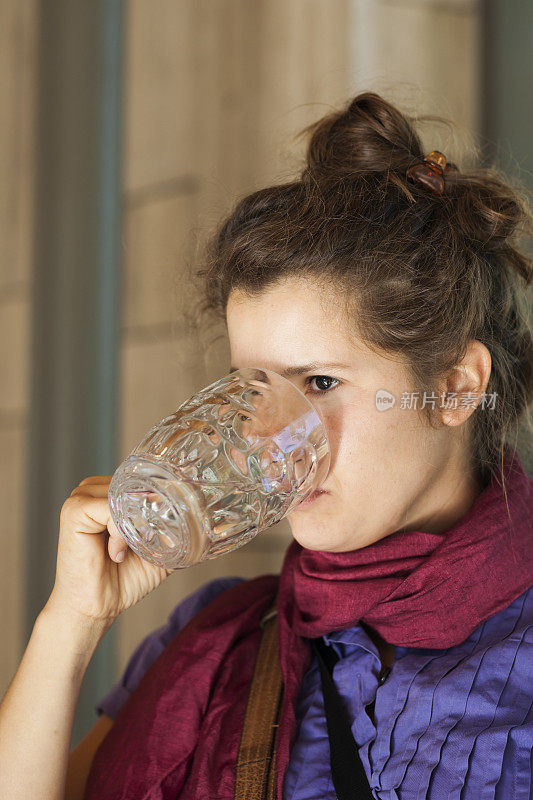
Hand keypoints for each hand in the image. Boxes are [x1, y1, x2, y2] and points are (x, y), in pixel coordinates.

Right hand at [45, 476, 172, 625]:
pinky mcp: (74, 510)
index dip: (161, 499)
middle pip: (136, 486)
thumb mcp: (160, 550)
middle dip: (149, 513)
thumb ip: (175, 531)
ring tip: (127, 551)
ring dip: (134, 525)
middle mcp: (93, 489)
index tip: (168, 524)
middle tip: (147, 542)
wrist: (97, 608)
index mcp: (109, 492)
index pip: (143, 480)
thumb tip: (210, 524)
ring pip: (125, 496)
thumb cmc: (123, 579)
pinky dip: (120, 532)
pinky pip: (110, 509)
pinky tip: (116, 554)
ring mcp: (81, 497)